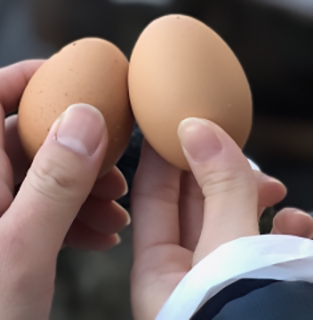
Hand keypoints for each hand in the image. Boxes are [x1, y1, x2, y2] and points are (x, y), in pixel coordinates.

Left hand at [0, 60, 129, 318]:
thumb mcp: (21, 249)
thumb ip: (53, 182)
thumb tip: (81, 117)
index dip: (27, 77)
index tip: (77, 81)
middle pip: (16, 138)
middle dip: (70, 143)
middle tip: (116, 167)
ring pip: (28, 181)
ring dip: (74, 186)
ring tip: (115, 210)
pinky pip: (25, 217)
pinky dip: (62, 218)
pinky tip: (95, 237)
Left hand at [129, 118, 312, 319]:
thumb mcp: (229, 253)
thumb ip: (219, 192)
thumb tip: (195, 128)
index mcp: (155, 271)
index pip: (153, 192)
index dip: (165, 149)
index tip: (183, 113)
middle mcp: (177, 278)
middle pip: (191, 205)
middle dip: (217, 172)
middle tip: (242, 147)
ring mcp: (211, 288)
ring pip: (228, 227)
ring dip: (253, 203)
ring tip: (278, 192)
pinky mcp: (242, 296)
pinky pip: (254, 255)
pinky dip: (277, 236)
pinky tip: (298, 226)